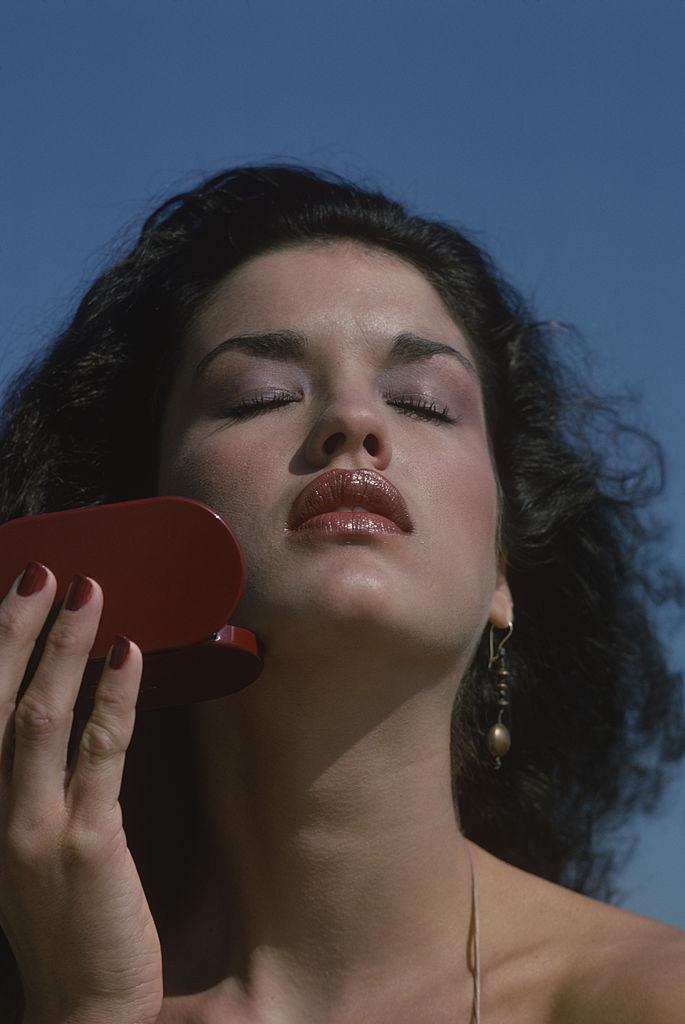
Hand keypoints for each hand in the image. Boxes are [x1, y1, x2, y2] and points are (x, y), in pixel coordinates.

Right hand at [0, 562, 162, 1023]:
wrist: (81, 1006)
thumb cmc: (61, 917)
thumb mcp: (27, 843)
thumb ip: (33, 780)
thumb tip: (61, 705)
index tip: (16, 591)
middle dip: (17, 630)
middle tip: (47, 573)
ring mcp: (32, 829)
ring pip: (39, 718)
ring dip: (63, 649)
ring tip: (89, 594)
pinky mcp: (84, 845)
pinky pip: (98, 754)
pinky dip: (112, 700)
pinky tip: (128, 657)